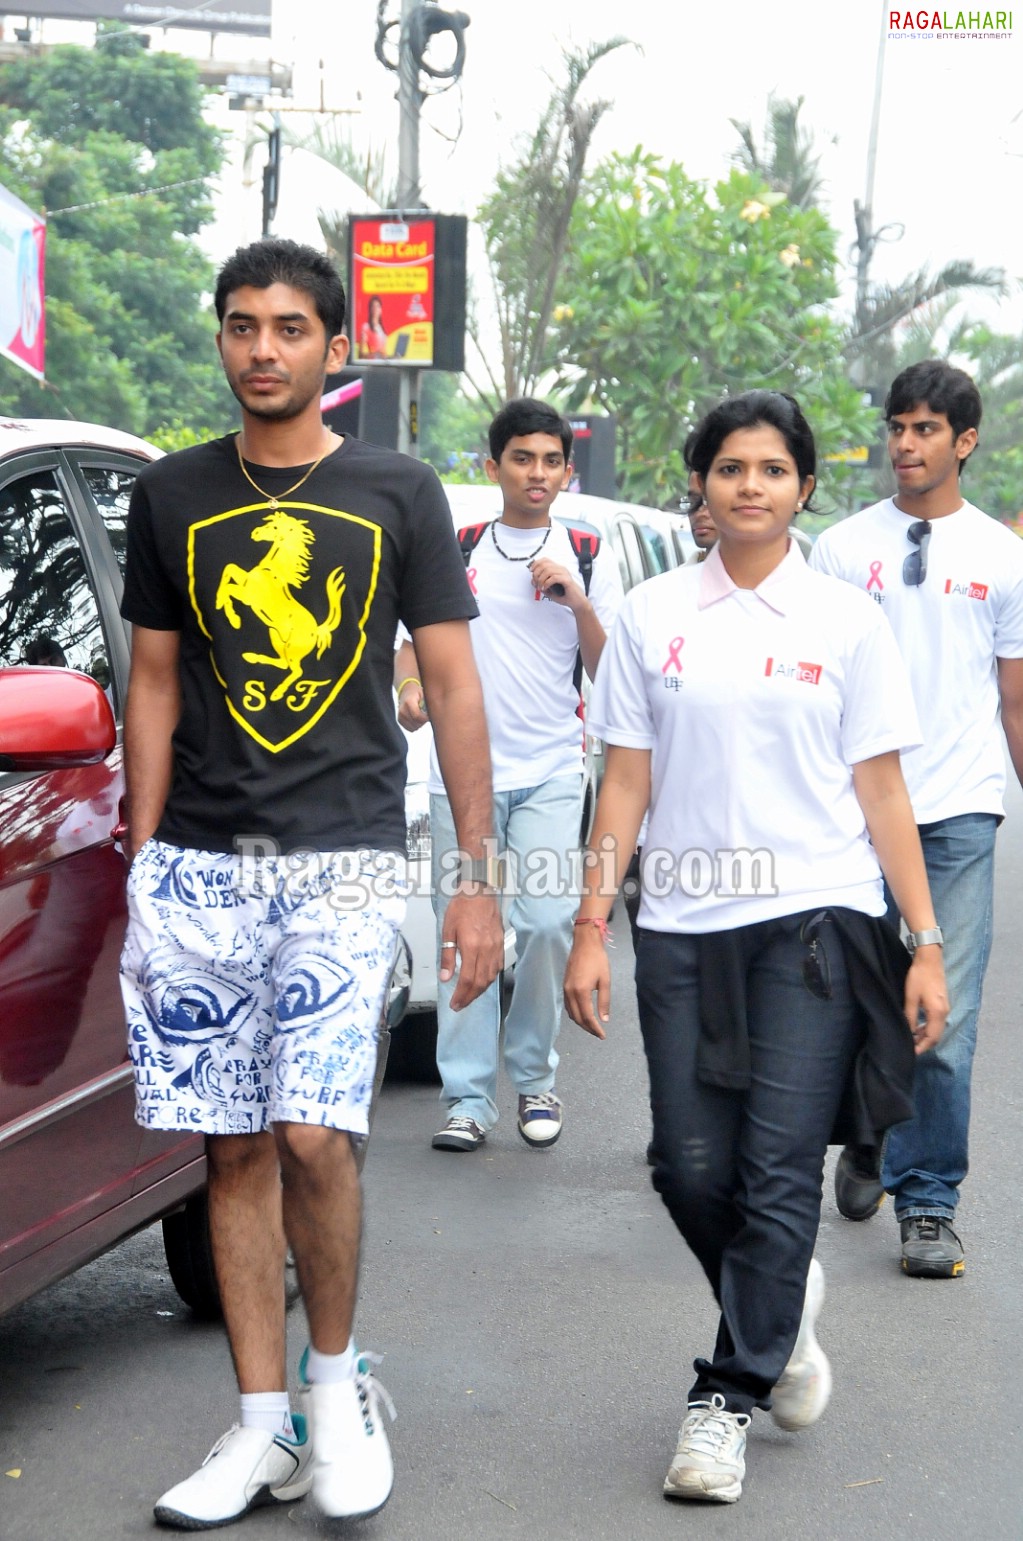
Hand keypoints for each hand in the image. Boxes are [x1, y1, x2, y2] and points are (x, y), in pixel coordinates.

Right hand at [397, 679, 428, 731]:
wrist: (406, 692)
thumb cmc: (417, 693)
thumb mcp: (424, 694)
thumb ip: (429, 703)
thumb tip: (436, 713)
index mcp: (408, 702)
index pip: (417, 716)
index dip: (426, 718)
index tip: (431, 716)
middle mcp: (402, 710)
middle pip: (417, 723)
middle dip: (424, 721)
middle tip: (427, 715)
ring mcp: (400, 716)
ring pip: (414, 727)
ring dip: (421, 724)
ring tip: (422, 716)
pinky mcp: (400, 721)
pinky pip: (410, 729)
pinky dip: (416, 726)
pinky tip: (418, 719)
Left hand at [440, 889, 503, 1009]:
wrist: (479, 892)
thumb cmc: (462, 907)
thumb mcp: (447, 931)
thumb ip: (447, 956)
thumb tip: (445, 977)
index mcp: (472, 947)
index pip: (467, 979)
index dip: (461, 995)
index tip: (454, 1003)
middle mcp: (486, 950)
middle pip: (480, 982)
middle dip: (470, 997)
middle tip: (460, 1005)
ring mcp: (496, 948)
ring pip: (490, 977)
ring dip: (480, 990)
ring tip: (469, 996)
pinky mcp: (501, 945)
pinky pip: (497, 967)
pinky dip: (489, 978)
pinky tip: (482, 981)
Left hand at [528, 557, 583, 609]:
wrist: (576, 603)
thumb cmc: (565, 596)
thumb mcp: (549, 590)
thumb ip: (541, 585)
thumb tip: (532, 581)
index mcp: (558, 569)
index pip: (545, 560)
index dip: (536, 564)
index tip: (531, 571)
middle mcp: (561, 569)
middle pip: (544, 564)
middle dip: (536, 573)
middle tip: (535, 583)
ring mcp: (565, 574)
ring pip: (548, 570)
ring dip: (541, 579)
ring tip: (540, 587)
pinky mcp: (567, 580)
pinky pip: (554, 578)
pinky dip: (546, 583)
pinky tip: (545, 588)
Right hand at [563, 929, 610, 1038]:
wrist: (584, 943)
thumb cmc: (598, 960)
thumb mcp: (605, 981)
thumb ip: (604, 1001)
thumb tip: (604, 1019)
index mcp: (581, 992)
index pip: (587, 1017)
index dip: (595, 1028)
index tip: (603, 1035)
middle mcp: (570, 993)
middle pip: (577, 1018)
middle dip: (588, 1028)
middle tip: (598, 1033)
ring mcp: (565, 989)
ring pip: (571, 1013)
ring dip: (581, 1022)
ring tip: (592, 1026)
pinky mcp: (564, 986)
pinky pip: (567, 1005)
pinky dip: (575, 1013)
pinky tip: (583, 1014)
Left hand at [903, 945, 947, 1053]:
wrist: (930, 959)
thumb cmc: (919, 977)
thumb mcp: (911, 998)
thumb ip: (910, 1017)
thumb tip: (909, 1032)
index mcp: (938, 1013)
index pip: (932, 1038)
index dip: (922, 1047)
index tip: (912, 1054)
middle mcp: (944, 1013)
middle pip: (936, 1036)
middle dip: (924, 1044)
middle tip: (911, 1049)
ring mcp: (945, 1008)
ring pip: (937, 1029)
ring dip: (926, 1036)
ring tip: (912, 1039)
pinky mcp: (942, 1003)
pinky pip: (936, 1022)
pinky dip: (928, 1028)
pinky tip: (918, 1027)